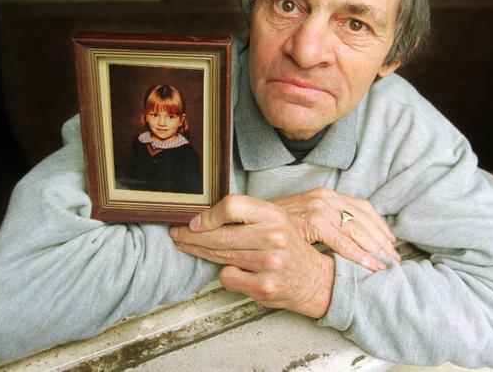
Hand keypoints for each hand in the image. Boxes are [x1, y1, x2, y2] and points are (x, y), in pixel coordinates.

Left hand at [169, 195, 334, 317]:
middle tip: (176, 234)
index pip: (232, 206)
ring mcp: (268, 263)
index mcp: (274, 215)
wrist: (316, 280)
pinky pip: (228, 277)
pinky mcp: (264, 287)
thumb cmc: (290, 248)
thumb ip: (248, 216)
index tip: (194, 221)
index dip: (208, 214)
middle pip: (220, 234)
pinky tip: (230, 269)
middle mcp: (273, 237)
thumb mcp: (276, 222)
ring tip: (188, 247)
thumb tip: (206, 216)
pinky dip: (225, 274)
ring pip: (220, 256)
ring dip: (199, 252)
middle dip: (191, 236)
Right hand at [272, 187, 400, 270]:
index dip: (379, 226)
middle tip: (395, 259)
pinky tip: (369, 266)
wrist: (251, 220)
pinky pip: (341, 240)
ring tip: (387, 265)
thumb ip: (325, 220)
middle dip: (382, 240)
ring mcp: (319, 206)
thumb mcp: (305, 216)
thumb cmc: (278, 223)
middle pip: (364, 218)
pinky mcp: (312, 220)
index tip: (391, 242)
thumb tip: (348, 234)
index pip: (362, 208)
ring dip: (375, 249)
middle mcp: (326, 196)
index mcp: (327, 194)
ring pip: (357, 229)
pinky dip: (358, 254)